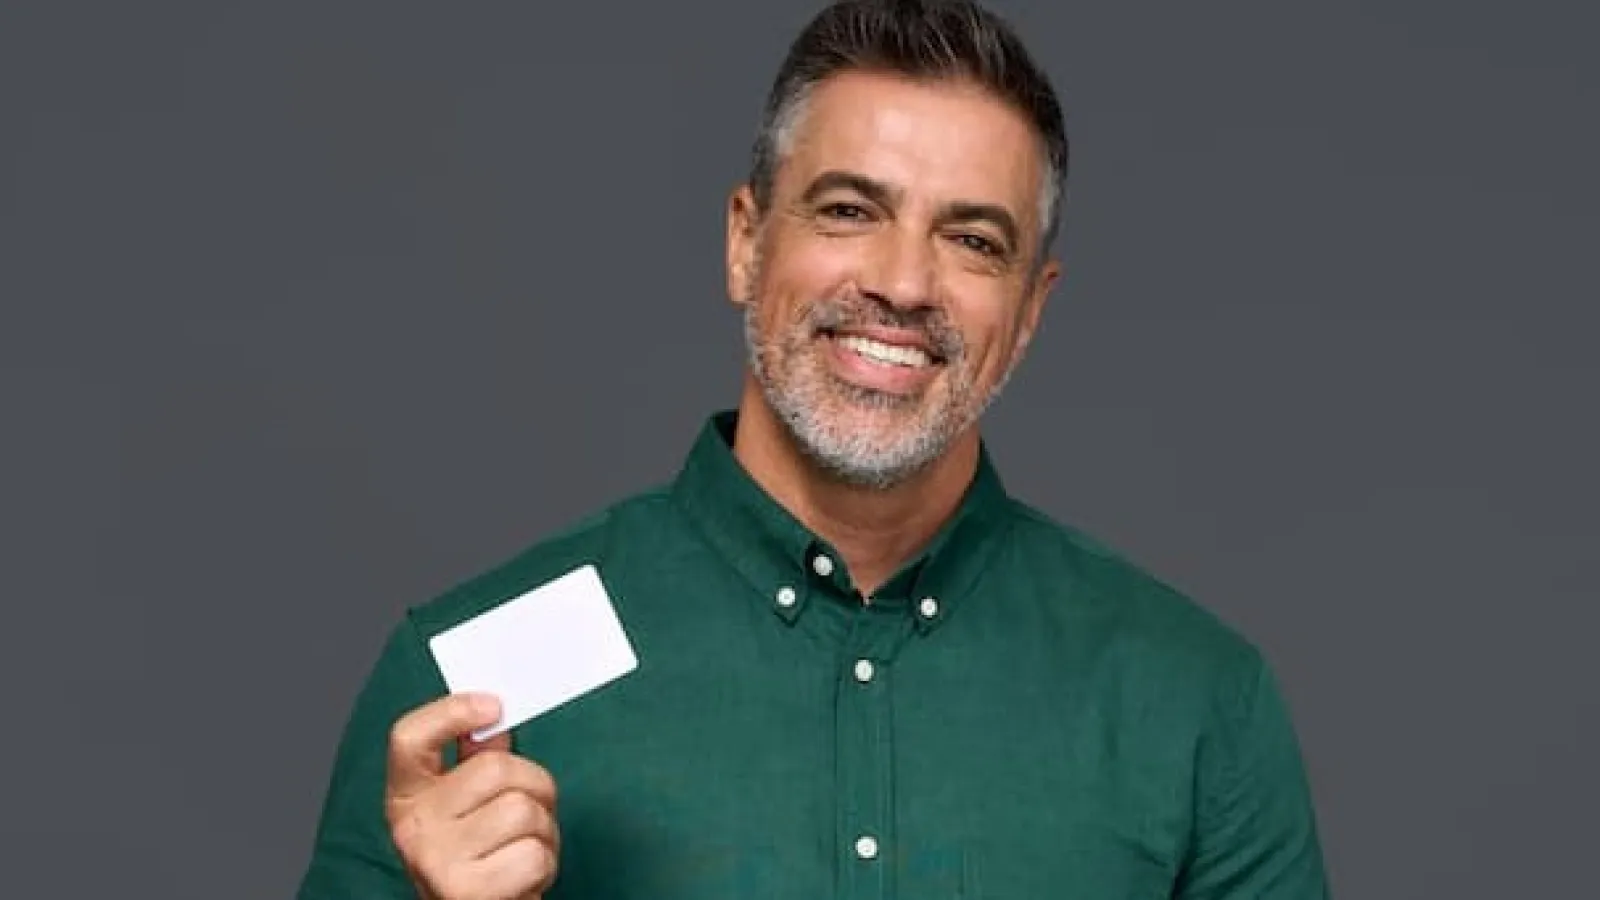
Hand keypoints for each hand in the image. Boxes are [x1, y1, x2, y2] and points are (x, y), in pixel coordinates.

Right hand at [385, 693, 560, 899]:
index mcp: (406, 797)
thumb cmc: (480, 858)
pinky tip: (524, 876)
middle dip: (535, 785)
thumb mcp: (467, 806)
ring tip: (524, 847)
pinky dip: (545, 863)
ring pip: (523, 809)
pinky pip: (534, 853)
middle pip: (495, 768)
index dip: (452, 712)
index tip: (493, 706)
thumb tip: (493, 718)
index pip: (409, 738)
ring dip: (544, 829)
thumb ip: (475, 760)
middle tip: (531, 811)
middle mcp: (412, 827)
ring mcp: (436, 861)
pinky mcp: (468, 893)